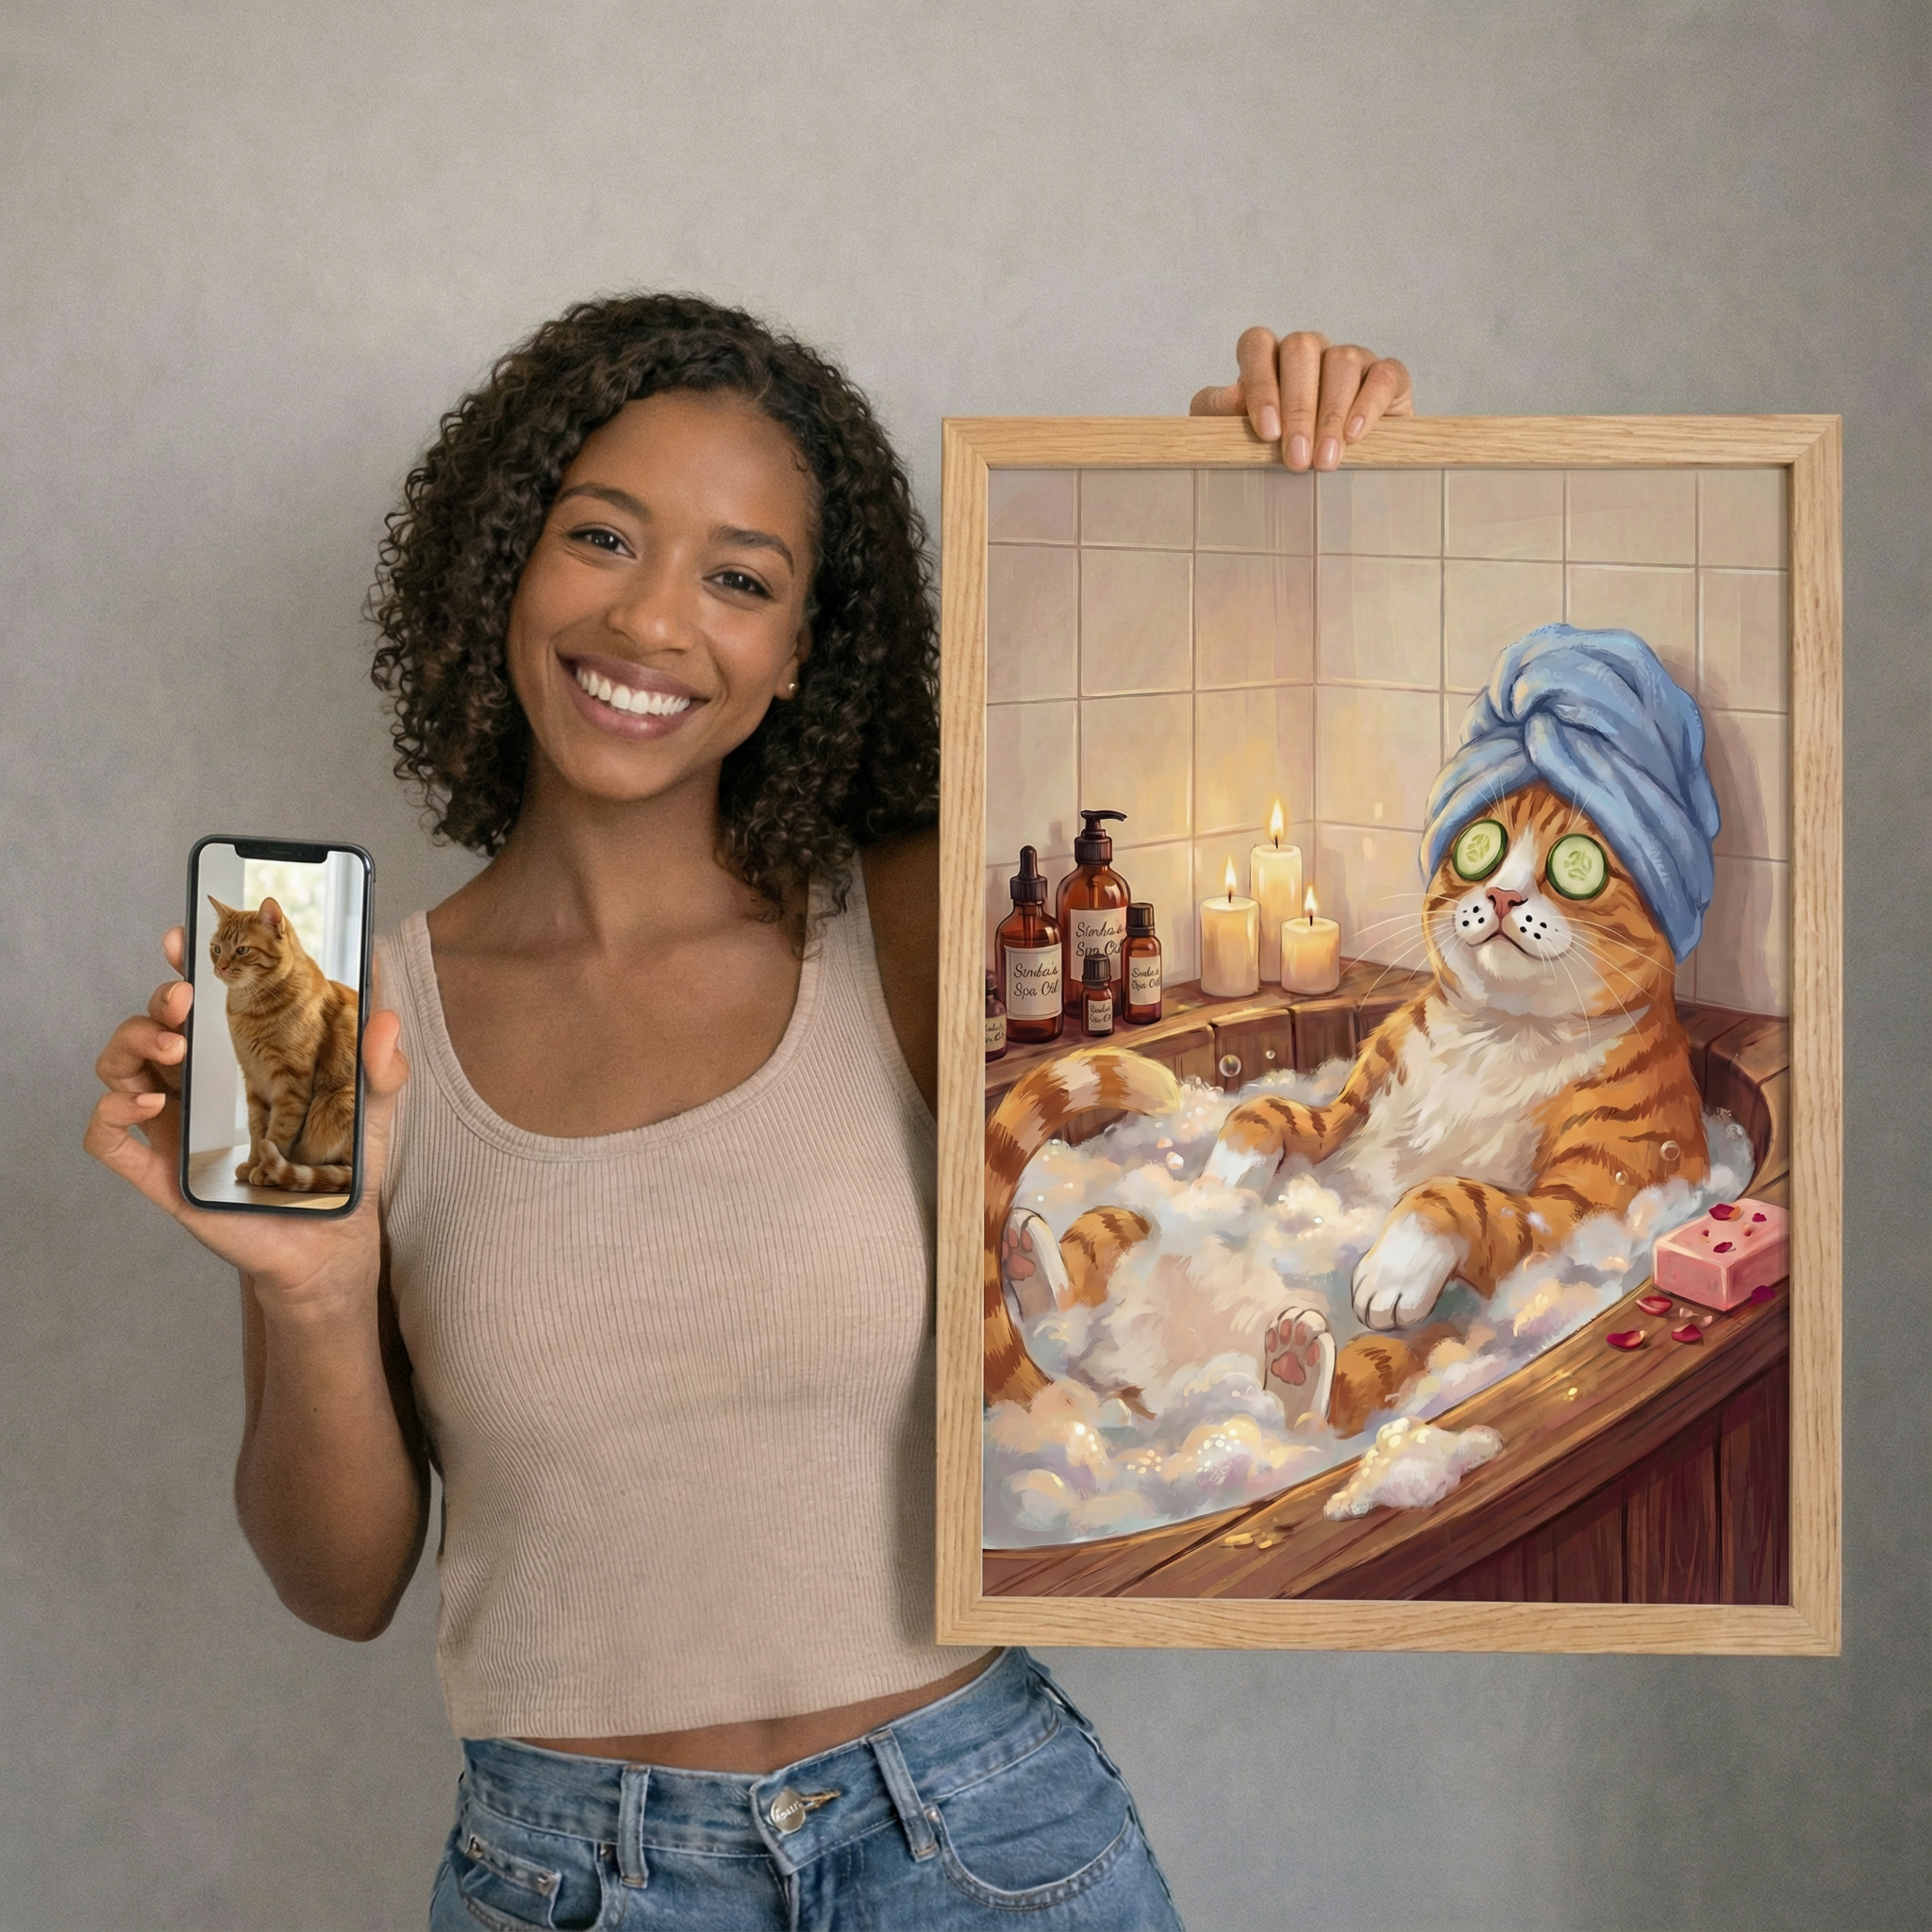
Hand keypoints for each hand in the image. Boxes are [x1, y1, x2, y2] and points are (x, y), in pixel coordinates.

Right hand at [83, 926, 408, 1307]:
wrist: (331, 1242)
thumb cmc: (343, 1170)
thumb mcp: (372, 1111)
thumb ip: (381, 1067)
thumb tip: (386, 1015)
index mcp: (242, 1057)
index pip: (202, 1001)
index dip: (185, 965)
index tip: (184, 937)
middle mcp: (201, 1084)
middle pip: (151, 1023)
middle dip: (158, 999)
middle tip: (184, 1000)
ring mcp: (176, 1125)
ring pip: (118, 1067)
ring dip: (131, 1044)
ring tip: (173, 1050)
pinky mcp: (162, 1171)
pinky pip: (106, 1136)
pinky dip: (112, 1111)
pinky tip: (149, 1105)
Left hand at [1191, 328, 1413, 470]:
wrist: (1334, 480)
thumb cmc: (1277, 456)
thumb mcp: (1237, 439)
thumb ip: (1220, 414)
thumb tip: (1233, 397)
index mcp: (1271, 359)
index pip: (1257, 343)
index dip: (1260, 382)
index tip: (1266, 432)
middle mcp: (1311, 352)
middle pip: (1301, 349)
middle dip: (1298, 408)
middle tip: (1296, 460)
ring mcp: (1351, 359)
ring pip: (1342, 361)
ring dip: (1331, 414)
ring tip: (1324, 462)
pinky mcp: (1388, 377)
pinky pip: (1384, 375)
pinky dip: (1368, 405)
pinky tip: (1353, 436)